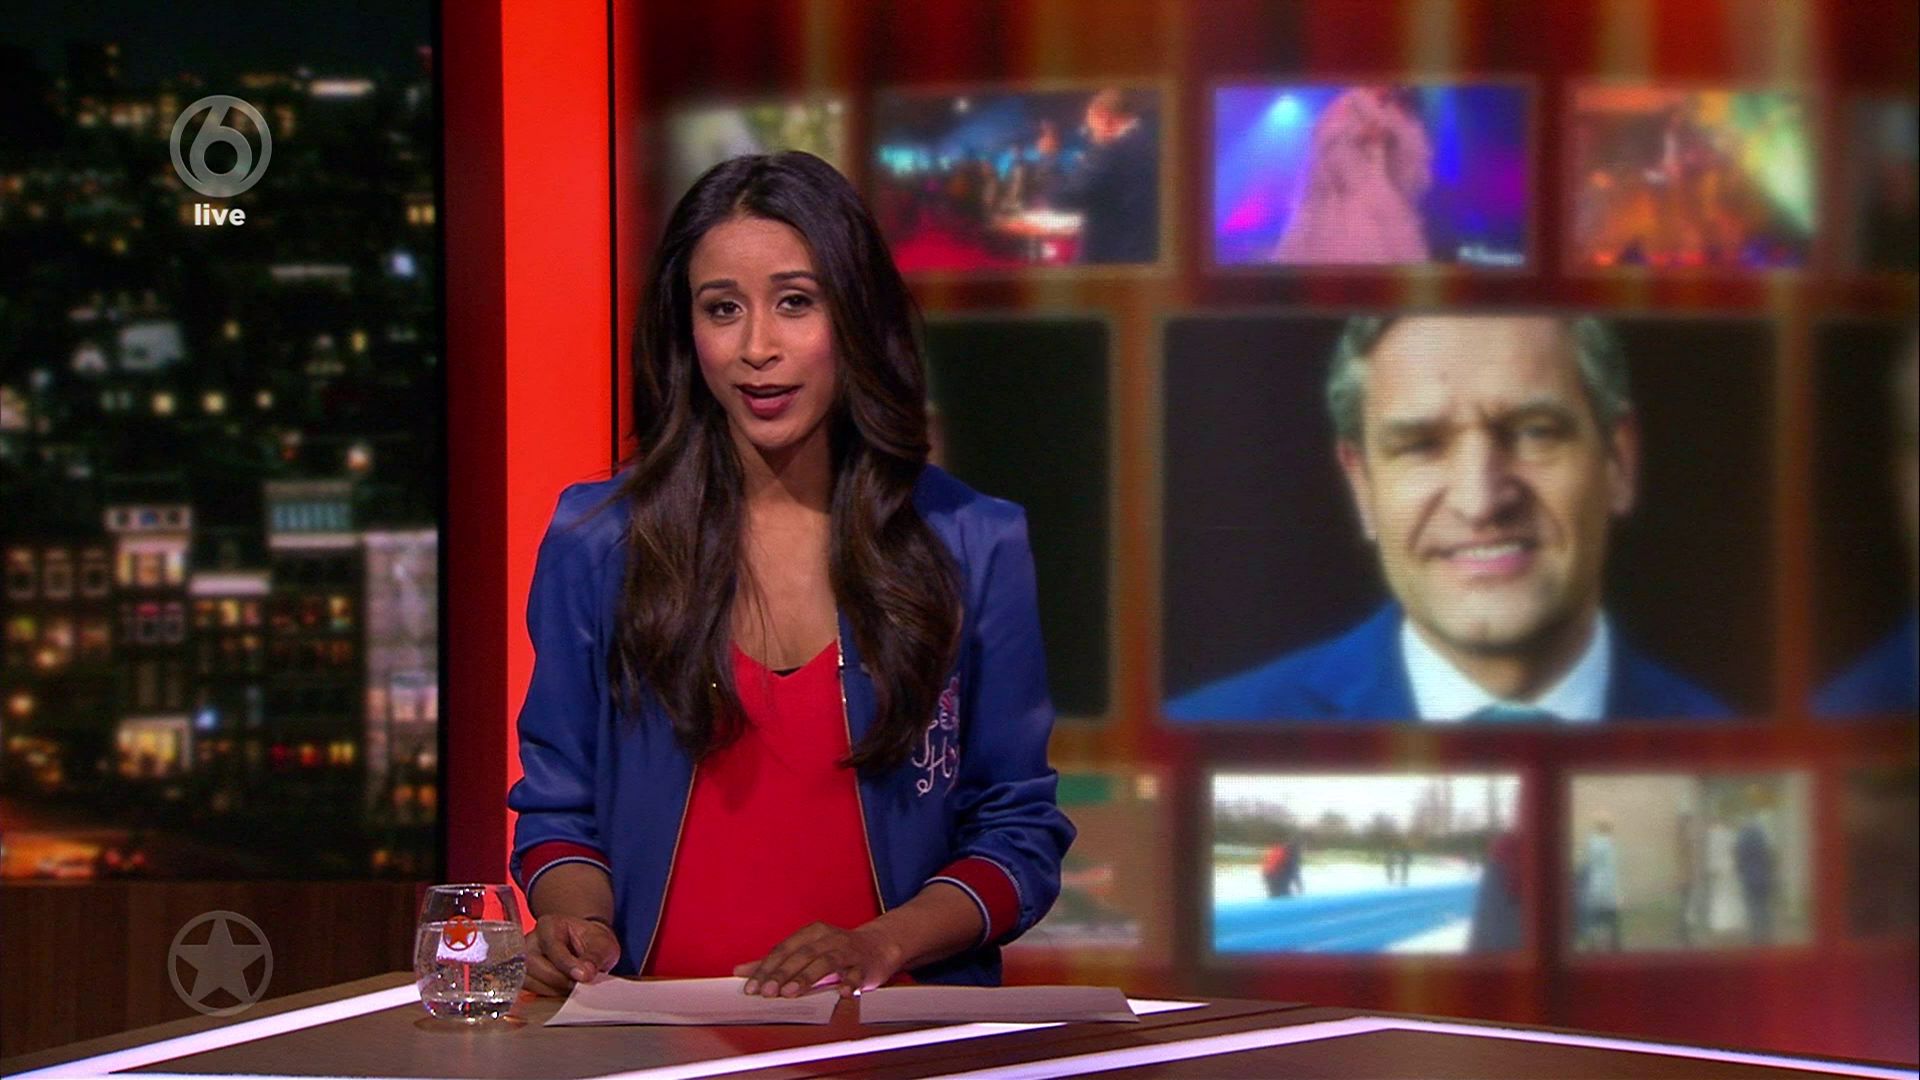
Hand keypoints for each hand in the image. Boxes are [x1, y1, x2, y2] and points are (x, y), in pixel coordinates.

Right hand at [525, 914, 619, 996]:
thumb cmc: (592, 942)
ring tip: (573, 989)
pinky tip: (564, 993)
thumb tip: (586, 974)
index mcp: (549, 925)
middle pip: (533, 964)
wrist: (587, 948)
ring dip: (552, 990)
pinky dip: (548, 995)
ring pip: (529, 980)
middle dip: (558, 980)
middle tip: (579, 986)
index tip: (584, 976)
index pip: (552, 946)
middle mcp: (531, 941)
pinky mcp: (525, 977)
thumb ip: (595, 956)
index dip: (567, 964)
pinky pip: (530, 990)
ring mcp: (523, 959)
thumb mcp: (602, 944)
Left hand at [732, 921, 904, 998]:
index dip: (766, 967)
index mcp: (811, 933)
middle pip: (802, 955)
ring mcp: (848, 951)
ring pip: (826, 962)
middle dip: (783, 973)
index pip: (784, 949)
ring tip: (791, 992)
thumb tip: (740, 971)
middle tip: (768, 991)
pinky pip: (857, 974)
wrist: (878, 947)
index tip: (752, 987)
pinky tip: (842, 993)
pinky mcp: (865, 965)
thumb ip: (774, 963)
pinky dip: (849, 983)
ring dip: (808, 977)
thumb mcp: (805, 952)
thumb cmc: (837, 951)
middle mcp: (828, 938)